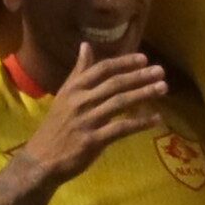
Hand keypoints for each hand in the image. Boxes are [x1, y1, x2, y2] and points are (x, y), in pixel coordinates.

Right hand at [29, 43, 171, 176]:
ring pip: (120, 103)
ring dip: (143, 94)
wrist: (41, 159)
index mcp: (73, 88)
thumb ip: (78, 72)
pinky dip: (140, 123)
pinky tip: (156, 119)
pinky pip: (121, 128)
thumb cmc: (56, 126)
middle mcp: (80, 101)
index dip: (124, 62)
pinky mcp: (92, 140)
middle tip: (160, 71)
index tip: (144, 59)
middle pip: (114, 84)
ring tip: (163, 88)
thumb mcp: (64, 95)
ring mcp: (86, 120)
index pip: (102, 69)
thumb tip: (86, 45)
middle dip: (139, 76)